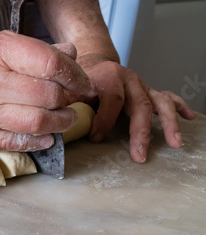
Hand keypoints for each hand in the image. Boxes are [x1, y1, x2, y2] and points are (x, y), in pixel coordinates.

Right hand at [0, 31, 90, 150]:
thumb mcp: (0, 45)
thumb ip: (36, 50)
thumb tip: (71, 56)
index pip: (49, 64)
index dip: (75, 75)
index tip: (82, 83)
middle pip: (48, 95)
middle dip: (70, 100)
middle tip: (73, 101)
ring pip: (38, 122)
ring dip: (61, 122)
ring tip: (65, 118)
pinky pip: (19, 143)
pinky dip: (41, 140)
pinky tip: (47, 134)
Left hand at [77, 54, 195, 162]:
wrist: (93, 65)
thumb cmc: (80, 82)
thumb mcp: (69, 89)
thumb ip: (66, 104)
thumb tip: (61, 122)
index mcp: (107, 76)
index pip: (111, 99)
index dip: (104, 120)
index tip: (96, 138)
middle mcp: (129, 79)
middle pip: (139, 104)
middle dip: (141, 132)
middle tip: (140, 155)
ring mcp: (141, 85)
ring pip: (159, 102)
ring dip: (169, 123)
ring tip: (175, 142)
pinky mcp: (149, 91)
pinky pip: (167, 97)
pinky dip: (179, 107)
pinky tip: (189, 117)